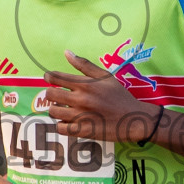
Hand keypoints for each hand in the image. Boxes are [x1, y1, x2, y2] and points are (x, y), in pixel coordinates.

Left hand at [44, 50, 158, 143]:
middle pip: (50, 94)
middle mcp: (81, 99)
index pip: (55, 77)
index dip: (49, 77)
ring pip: (53, 112)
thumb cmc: (120, 96)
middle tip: (58, 96)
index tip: (49, 78)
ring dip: (55, 110)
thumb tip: (66, 52)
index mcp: (85, 84)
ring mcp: (81, 116)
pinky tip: (68, 122)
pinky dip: (62, 125)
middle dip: (51, 94)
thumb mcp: (105, 76)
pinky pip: (61, 128)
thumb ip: (84, 64)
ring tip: (63, 109)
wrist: (134, 119)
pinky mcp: (83, 131)